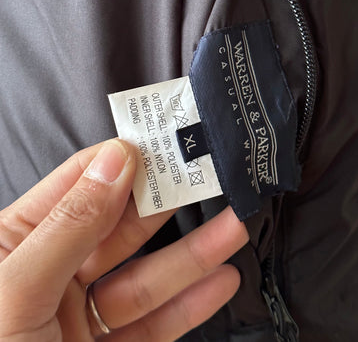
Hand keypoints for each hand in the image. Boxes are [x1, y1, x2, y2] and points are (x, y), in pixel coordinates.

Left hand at [0, 140, 248, 340]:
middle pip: (119, 226)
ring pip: (143, 275)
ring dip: (191, 253)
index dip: (123, 158)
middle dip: (167, 203)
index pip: (79, 184)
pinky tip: (219, 281)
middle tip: (211, 178)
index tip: (166, 137)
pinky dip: (187, 304)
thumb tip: (115, 160)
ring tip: (234, 226)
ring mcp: (77, 317)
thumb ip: (69, 225)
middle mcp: (48, 273)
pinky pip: (152, 324)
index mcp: (14, 243)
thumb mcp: (15, 292)